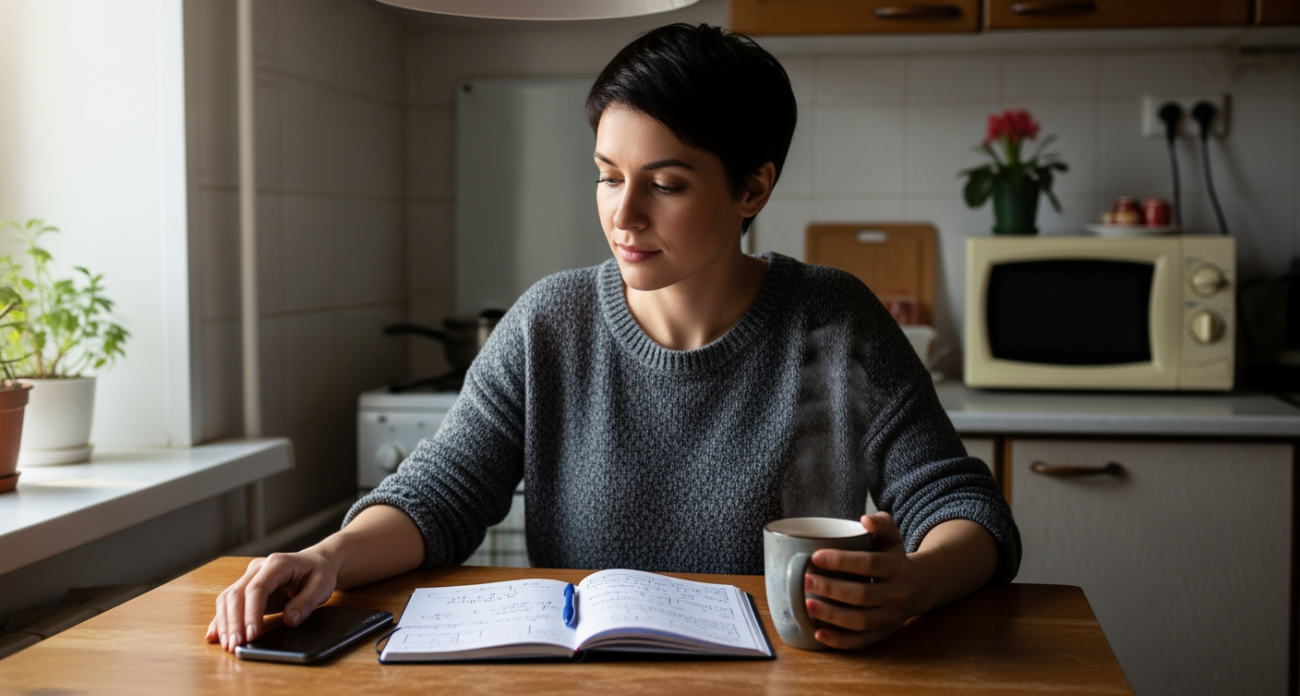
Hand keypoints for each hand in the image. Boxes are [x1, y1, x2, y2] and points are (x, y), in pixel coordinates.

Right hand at [205, 549, 339, 651]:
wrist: (316, 562)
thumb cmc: (319, 573)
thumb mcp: (322, 586)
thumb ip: (307, 602)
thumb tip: (290, 619)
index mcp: (277, 563)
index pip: (257, 588)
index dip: (251, 613)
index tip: (251, 635)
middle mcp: (258, 568)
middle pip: (237, 594)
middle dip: (234, 622)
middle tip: (235, 645)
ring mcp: (249, 576)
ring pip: (228, 598)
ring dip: (225, 623)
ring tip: (228, 645)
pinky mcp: (246, 587)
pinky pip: (228, 602)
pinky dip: (221, 619)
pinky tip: (215, 635)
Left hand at [803, 512, 921, 649]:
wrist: (917, 587)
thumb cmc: (892, 558)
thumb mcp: (892, 537)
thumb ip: (881, 523)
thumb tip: (865, 519)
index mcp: (898, 568)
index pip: (870, 564)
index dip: (842, 561)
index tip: (815, 556)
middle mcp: (897, 595)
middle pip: (863, 595)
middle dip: (831, 589)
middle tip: (805, 580)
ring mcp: (890, 618)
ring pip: (861, 622)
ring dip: (832, 615)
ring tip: (807, 604)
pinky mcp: (882, 634)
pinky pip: (861, 642)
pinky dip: (839, 641)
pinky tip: (818, 634)